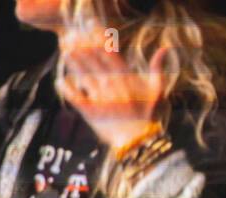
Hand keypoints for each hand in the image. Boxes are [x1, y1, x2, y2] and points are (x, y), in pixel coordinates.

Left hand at [57, 37, 174, 152]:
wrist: (137, 141)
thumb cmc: (148, 115)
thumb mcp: (157, 90)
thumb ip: (157, 68)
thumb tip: (165, 48)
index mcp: (126, 77)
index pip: (110, 53)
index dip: (99, 39)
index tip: (90, 28)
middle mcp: (111, 85)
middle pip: (93, 61)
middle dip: (82, 48)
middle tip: (71, 36)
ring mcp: (100, 98)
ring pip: (84, 76)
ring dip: (73, 63)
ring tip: (64, 50)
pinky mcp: (91, 112)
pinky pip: (77, 98)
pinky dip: (68, 89)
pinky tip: (60, 80)